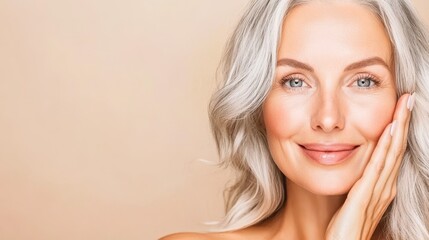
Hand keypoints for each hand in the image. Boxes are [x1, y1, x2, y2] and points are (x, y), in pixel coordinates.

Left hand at [325, 93, 414, 239]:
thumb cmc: (346, 226)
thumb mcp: (355, 199)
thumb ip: (360, 184)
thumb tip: (359, 167)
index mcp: (382, 186)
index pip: (392, 152)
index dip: (398, 129)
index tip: (401, 107)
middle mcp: (384, 186)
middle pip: (396, 148)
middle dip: (403, 121)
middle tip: (408, 97)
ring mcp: (378, 191)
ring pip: (391, 153)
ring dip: (398, 127)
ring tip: (403, 105)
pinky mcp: (365, 196)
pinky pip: (377, 167)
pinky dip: (384, 147)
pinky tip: (388, 130)